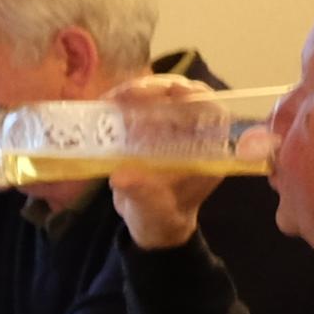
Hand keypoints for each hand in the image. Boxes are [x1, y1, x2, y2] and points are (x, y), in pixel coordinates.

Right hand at [107, 74, 226, 248]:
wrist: (150, 223)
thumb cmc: (161, 217)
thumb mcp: (153, 209)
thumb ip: (142, 192)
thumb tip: (121, 176)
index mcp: (209, 147)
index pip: (209, 108)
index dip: (190, 96)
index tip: (169, 92)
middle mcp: (194, 131)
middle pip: (181, 95)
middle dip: (154, 90)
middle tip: (125, 95)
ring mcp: (171, 127)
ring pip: (159, 96)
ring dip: (134, 93)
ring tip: (110, 101)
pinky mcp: (150, 128)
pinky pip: (139, 107)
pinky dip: (121, 104)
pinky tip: (105, 107)